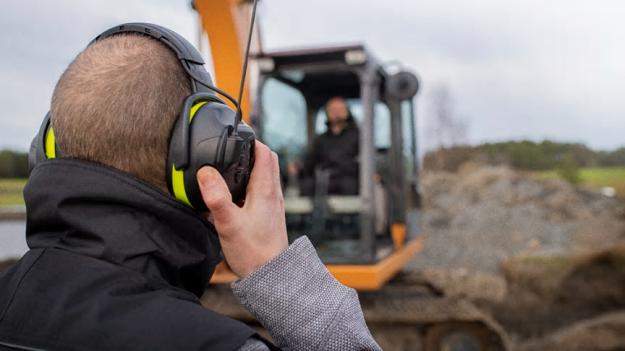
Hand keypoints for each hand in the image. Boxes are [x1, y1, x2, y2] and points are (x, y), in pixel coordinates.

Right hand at [197, 142, 287, 277]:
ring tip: (228, 170)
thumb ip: (216, 197)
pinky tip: (234, 197)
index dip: (251, 140)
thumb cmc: (253, 252)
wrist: (271, 276)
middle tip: (230, 149)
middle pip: (266, 161)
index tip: (236, 136)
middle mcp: (273, 194)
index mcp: (265, 190)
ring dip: (249, 169)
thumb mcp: (229, 224)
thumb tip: (205, 172)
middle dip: (250, 152)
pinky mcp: (270, 216)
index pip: (264, 153)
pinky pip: (261, 191)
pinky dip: (249, 185)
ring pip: (264, 176)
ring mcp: (273, 205)